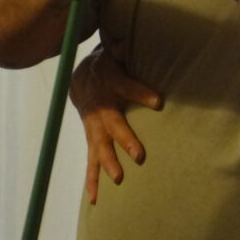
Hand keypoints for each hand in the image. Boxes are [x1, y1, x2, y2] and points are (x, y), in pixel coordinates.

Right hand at [70, 42, 160, 204]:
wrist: (81, 80)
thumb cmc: (108, 66)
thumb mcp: (115, 54)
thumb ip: (122, 50)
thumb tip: (128, 40)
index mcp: (110, 85)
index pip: (127, 88)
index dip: (141, 93)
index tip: (159, 102)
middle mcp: (100, 110)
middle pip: (113, 126)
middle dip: (126, 141)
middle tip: (140, 157)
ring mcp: (94, 128)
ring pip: (99, 149)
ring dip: (108, 165)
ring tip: (119, 180)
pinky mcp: (92, 140)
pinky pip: (91, 162)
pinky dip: (92, 181)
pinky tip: (97, 199)